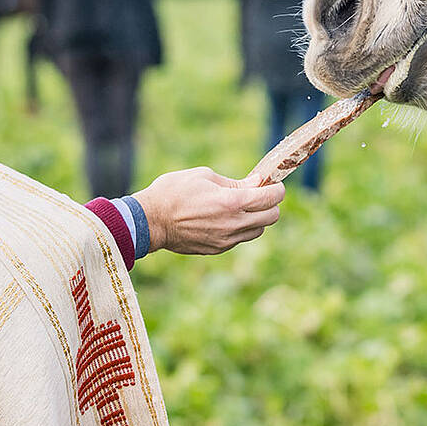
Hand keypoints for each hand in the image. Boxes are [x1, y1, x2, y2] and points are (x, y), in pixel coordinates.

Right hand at [132, 167, 283, 255]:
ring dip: (257, 218)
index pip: (271, 197)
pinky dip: (241, 229)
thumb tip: (256, 183)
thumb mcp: (204, 176)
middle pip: (272, 216)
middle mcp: (233, 223)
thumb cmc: (173, 191)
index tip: (272, 184)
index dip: (277, 189)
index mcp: (232, 201)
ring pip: (259, 230)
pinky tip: (225, 219)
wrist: (149, 221)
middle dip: (270, 204)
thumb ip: (234, 183)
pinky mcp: (217, 249)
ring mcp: (226, 239)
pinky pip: (240, 239)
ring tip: (241, 207)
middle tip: (259, 195)